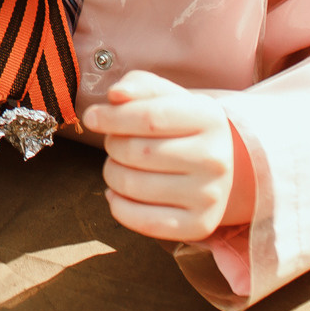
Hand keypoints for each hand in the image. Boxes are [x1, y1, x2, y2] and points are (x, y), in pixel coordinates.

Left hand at [80, 70, 254, 241]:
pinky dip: (118, 206)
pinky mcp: (200, 225)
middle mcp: (215, 158)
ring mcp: (209, 195)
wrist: (217, 162)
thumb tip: (115, 95)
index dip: (111, 117)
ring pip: (132, 185)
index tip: (91, 118)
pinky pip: (143, 222)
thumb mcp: (165, 96)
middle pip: (136, 152)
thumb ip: (138, 85)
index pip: (149, 117)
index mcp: (208, 118)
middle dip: (112, 145)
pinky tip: (119, 193)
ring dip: (112, 173)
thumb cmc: (180, 124)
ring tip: (121, 165)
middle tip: (115, 143)